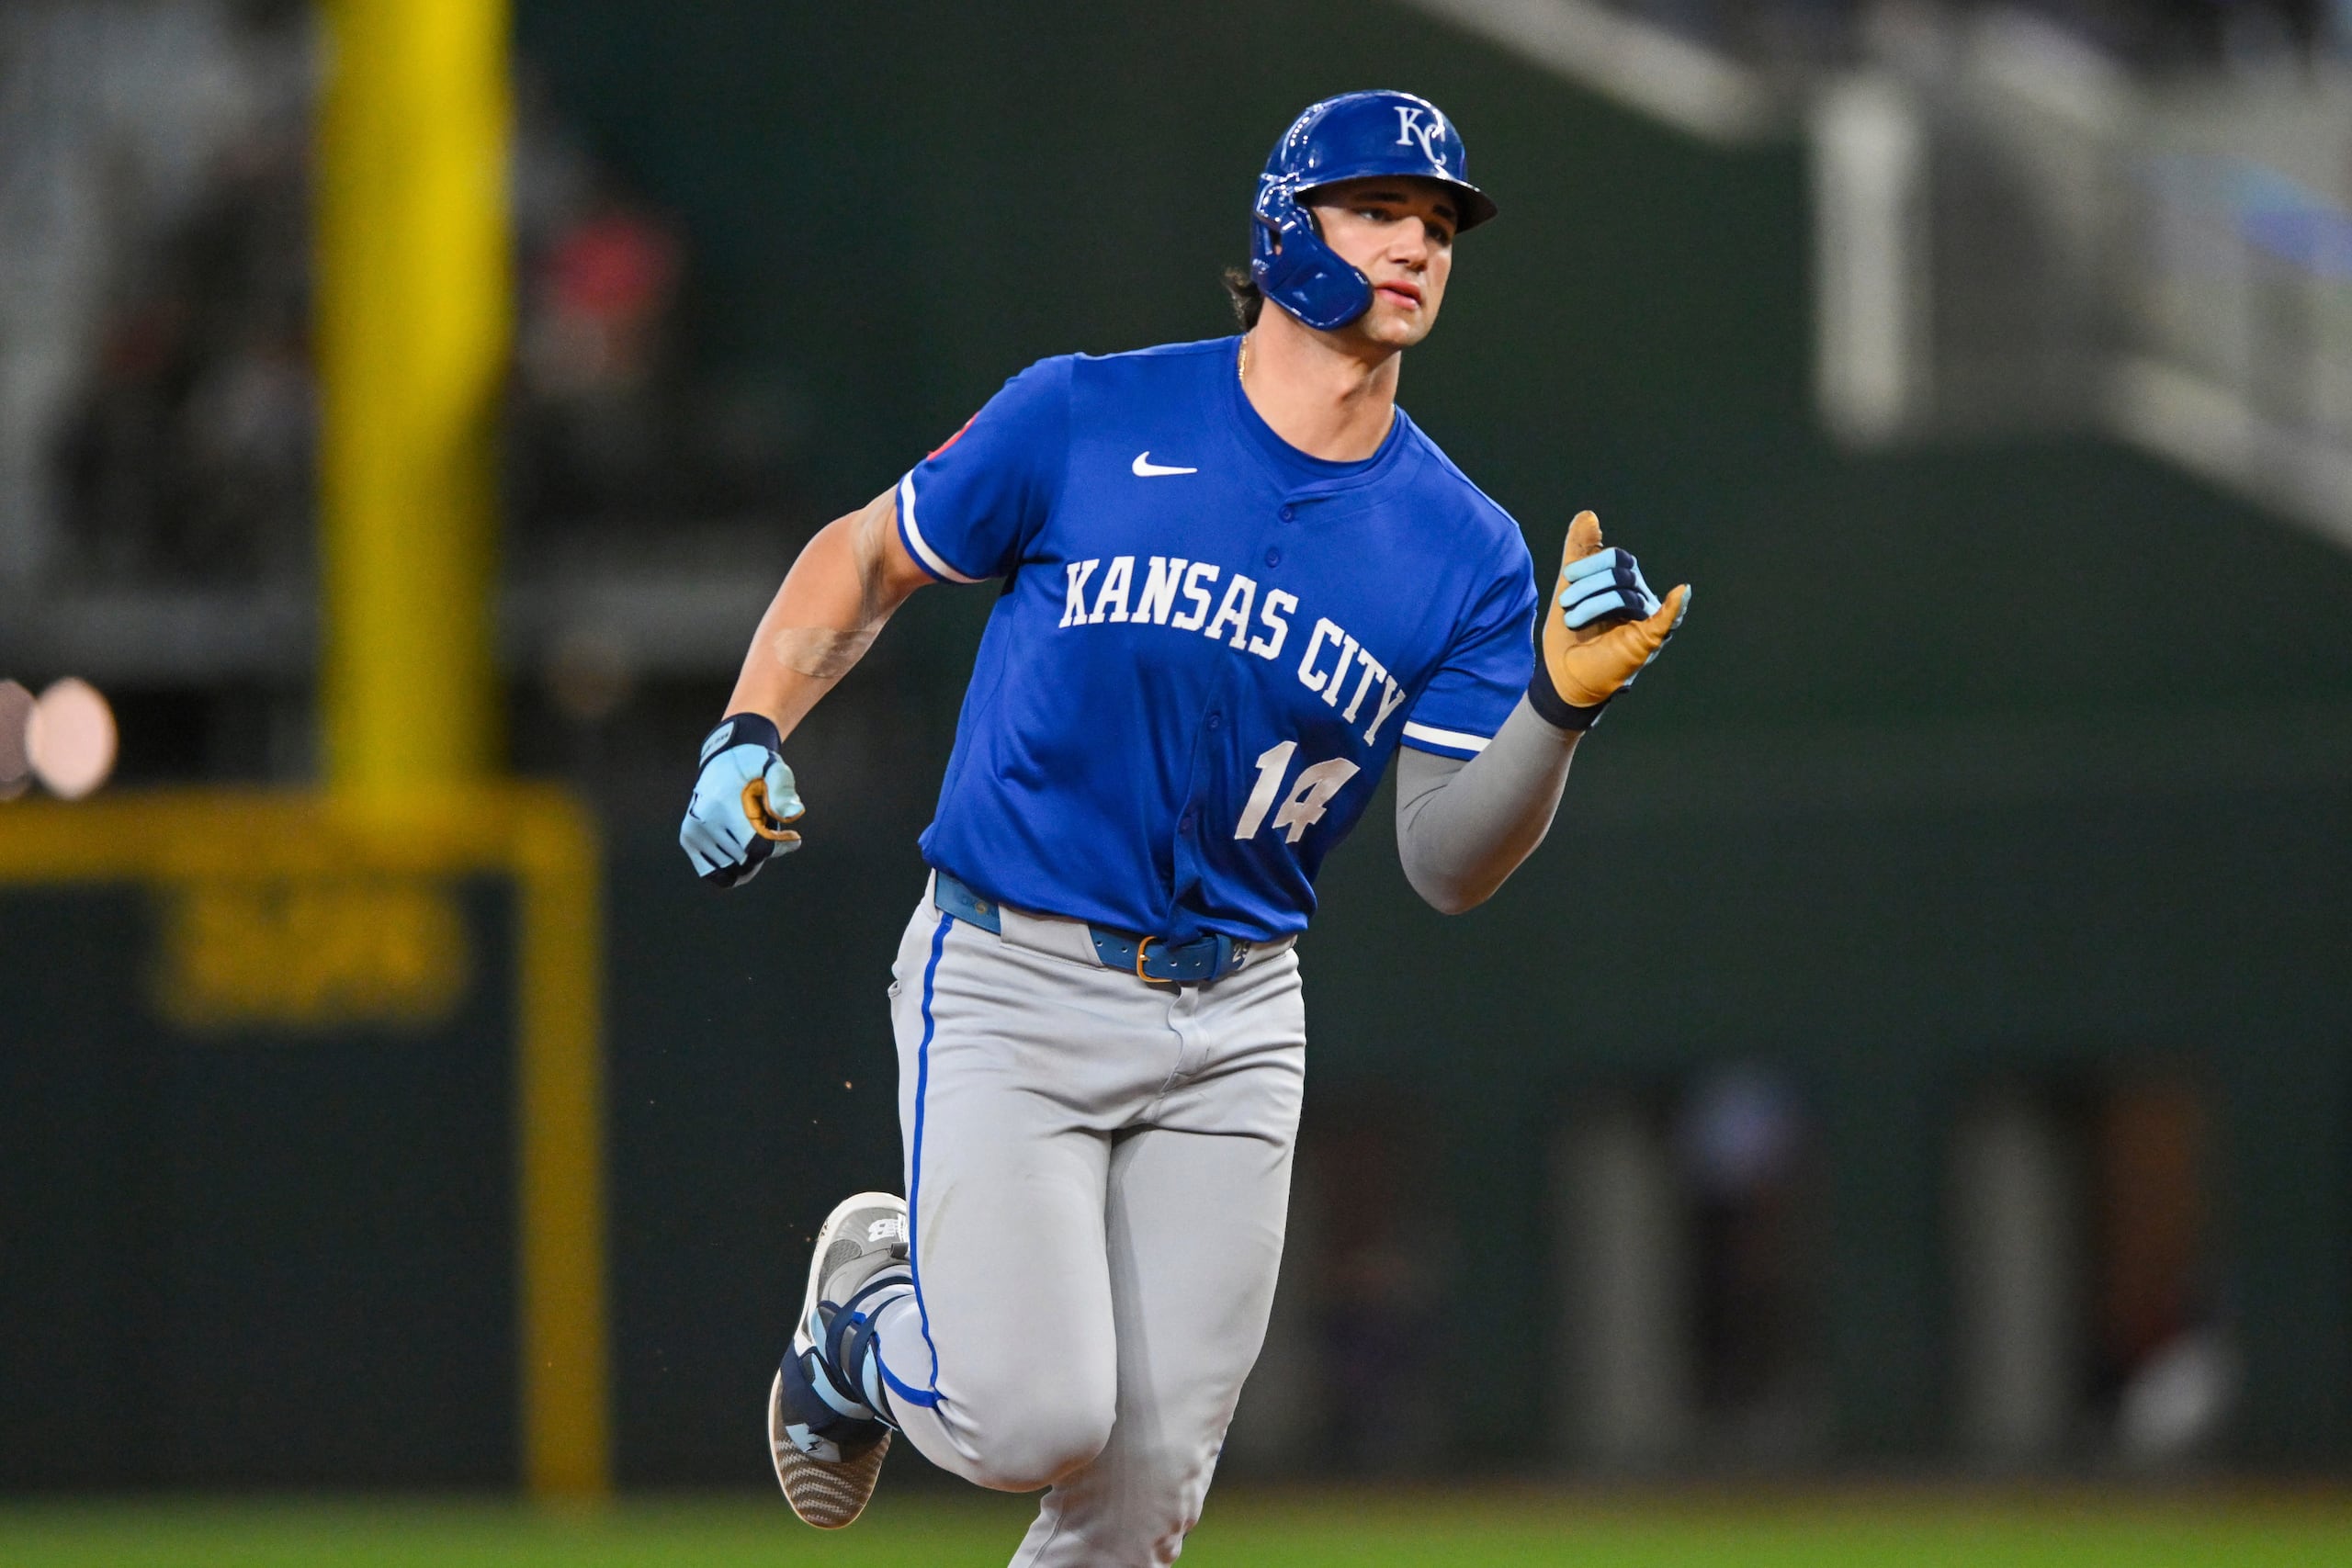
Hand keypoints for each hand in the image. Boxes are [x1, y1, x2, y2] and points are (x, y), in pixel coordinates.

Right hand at [680, 713, 802, 886]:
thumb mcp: (775, 770)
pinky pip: (713, 874)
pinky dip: (731, 872)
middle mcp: (703, 821)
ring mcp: (693, 832)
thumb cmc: (756, 767)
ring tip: (752, 836)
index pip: (757, 849)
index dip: (779, 847)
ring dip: (749, 862)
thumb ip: (783, 791)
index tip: (794, 838)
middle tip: (770, 831)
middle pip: (746, 862)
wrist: (723, 759)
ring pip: (731, 871)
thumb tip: (793, 814)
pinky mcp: (688, 839)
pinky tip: (743, 854)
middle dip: (765, 852)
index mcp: (724, 805)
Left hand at [1533, 511, 1688, 728]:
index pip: (1617, 557)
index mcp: (1624, 584)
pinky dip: (1675, 606)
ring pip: (1627, 594)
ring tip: (1572, 619)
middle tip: (1566, 603)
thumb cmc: (1569, 633)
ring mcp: (1646, 619)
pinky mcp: (1649, 640)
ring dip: (1592, 604)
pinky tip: (1681, 593)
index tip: (1567, 578)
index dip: (1591, 561)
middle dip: (1588, 584)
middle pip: (1623, 573)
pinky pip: (1667, 619)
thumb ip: (1578, 551)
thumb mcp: (1568, 587)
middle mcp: (1640, 598)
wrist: (1563, 675)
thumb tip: (1588, 514)